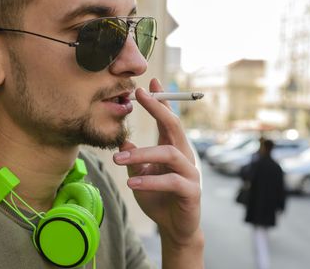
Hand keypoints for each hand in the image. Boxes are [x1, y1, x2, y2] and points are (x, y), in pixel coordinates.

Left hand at [113, 79, 202, 266]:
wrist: (174, 228)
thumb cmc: (158, 199)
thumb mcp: (141, 176)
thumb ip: (135, 159)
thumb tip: (123, 143)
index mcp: (172, 148)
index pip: (168, 119)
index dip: (160, 100)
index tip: (150, 81)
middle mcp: (184, 155)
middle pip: (174, 126)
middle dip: (158, 109)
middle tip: (140, 97)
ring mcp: (190, 172)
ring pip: (169, 153)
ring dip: (142, 154)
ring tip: (118, 160)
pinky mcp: (191, 191)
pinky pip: (171, 181)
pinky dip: (149, 180)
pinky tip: (131, 182)